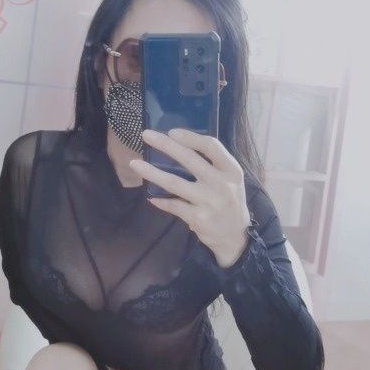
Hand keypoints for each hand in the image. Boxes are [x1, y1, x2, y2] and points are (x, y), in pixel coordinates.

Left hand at [129, 128, 251, 268]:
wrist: (235, 237)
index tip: (171, 132)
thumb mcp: (229, 180)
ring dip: (152, 172)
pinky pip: (173, 205)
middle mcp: (221, 184)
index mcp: (231, 170)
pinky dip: (160, 200)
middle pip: (189, 159)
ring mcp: (209, 202)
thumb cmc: (228, 201)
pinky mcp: (198, 218)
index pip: (211, 146)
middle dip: (166, 145)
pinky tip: (151, 196)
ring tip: (134, 164)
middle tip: (147, 135)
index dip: (190, 137)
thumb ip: (212, 164)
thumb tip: (179, 146)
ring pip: (174, 182)